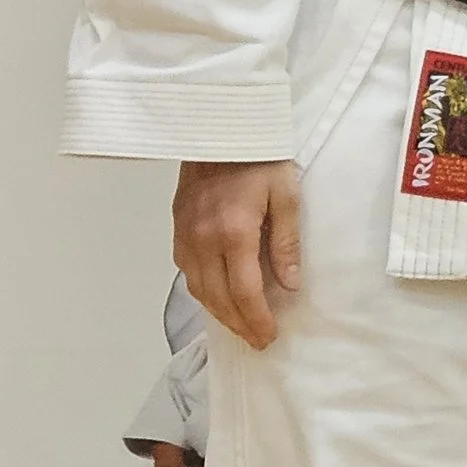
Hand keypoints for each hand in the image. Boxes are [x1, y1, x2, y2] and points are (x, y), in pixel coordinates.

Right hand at [173, 160, 304, 349]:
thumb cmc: (259, 156)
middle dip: (238, 324)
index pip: (244, 292)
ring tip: (239, 325)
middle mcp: (203, 239)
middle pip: (218, 298)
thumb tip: (289, 283)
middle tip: (256, 340)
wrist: (221, 126)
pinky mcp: (177, 227)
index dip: (256, 320)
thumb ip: (286, 242)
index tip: (268, 336)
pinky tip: (216, 296)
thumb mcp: (286, 194)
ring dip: (218, 312)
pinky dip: (202, 290)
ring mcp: (186, 234)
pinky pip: (186, 271)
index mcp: (234, 232)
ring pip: (197, 288)